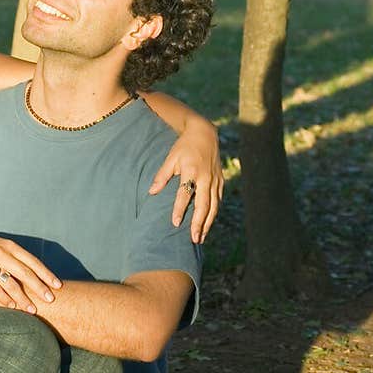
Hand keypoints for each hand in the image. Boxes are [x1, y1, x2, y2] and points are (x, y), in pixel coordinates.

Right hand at [0, 230, 61, 311]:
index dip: (46, 274)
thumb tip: (30, 269)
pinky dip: (4, 299)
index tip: (58, 285)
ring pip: (12, 283)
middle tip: (52, 300)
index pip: (33, 261)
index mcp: (8, 245)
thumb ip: (12, 254)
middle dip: (40, 287)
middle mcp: (1, 253)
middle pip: (26, 273)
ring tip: (34, 310)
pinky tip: (12, 308)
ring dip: (24, 298)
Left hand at [148, 117, 223, 243]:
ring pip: (214, 206)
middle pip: (204, 204)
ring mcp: (215, 180)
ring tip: (201, 237)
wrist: (205, 134)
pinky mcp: (221, 181)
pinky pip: (218, 201)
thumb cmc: (184, 147)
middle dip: (199, 223)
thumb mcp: (171, 158)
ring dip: (208, 223)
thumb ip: (162, 176)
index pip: (185, 193)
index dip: (180, 209)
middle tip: (193, 239)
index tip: (175, 223)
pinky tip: (208, 224)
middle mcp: (206, 177)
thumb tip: (151, 192)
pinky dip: (213, 214)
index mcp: (192, 170)